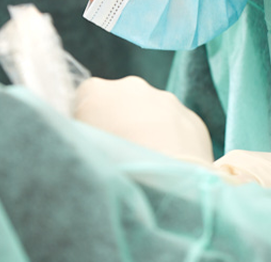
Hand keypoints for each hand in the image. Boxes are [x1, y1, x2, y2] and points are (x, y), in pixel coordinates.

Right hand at [73, 76, 214, 166]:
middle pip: (122, 102)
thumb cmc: (111, 168)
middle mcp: (131, 86)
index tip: (93, 143)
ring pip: (153, 113)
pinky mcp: (192, 118)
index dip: (88, 122)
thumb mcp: (79, 149)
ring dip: (150, 132)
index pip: (85, 100)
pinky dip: (174, 142)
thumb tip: (85, 134)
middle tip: (122, 155)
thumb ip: (81, 133)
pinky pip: (178, 127)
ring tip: (147, 164)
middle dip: (122, 123)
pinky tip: (169, 167)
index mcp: (95, 91)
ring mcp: (166, 99)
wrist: (164, 185)